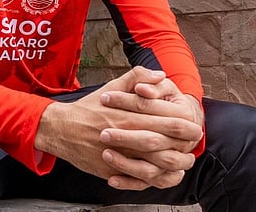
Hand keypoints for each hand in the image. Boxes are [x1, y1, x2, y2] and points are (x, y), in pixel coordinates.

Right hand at [33, 67, 202, 187]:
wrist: (61, 128)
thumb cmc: (89, 107)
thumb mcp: (112, 86)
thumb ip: (138, 77)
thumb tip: (160, 75)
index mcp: (130, 115)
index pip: (169, 121)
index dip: (187, 124)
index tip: (194, 125)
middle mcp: (127, 136)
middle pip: (168, 144)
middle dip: (186, 144)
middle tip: (194, 142)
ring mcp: (121, 156)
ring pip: (158, 167)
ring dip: (176, 165)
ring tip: (184, 160)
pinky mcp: (114, 171)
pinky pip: (142, 181)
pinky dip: (157, 179)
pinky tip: (166, 174)